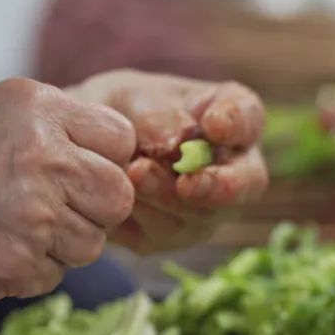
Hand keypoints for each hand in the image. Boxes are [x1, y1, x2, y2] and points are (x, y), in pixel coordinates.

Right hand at [0, 78, 135, 300]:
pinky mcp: (16, 263)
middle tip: (58, 205)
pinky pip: (54, 276)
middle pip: (118, 196)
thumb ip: (58, 125)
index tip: (81, 167)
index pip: (122, 139)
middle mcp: (46, 158)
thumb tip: (113, 158)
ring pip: (90, 244)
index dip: (106, 158)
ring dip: (62, 242)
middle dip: (96, 206)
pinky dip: (30, 269)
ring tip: (13, 225)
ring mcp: (34, 214)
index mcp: (43, 109)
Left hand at [72, 70, 267, 252]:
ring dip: (164, 195)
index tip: (215, 124)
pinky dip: (138, 212)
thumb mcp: (132, 98)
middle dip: (219, 187)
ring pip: (197, 216)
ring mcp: (205, 210)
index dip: (237, 124)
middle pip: (246, 184)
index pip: (248, 118)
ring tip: (132, 170)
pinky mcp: (169, 237)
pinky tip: (115, 190)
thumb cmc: (122, 109)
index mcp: (230, 120)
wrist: (87, 145)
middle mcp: (231, 170)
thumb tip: (172, 144)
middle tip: (187, 183)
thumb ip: (157, 116)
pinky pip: (159, 234)